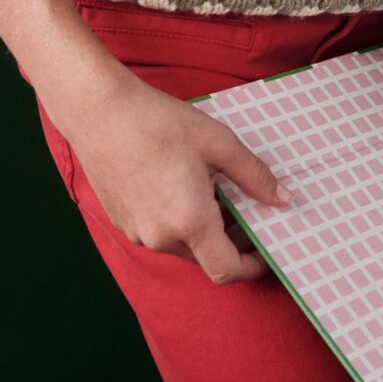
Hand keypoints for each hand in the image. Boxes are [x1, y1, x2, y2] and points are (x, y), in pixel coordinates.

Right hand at [55, 71, 290, 283]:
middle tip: (245, 208)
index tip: (265, 250)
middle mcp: (161, 237)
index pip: (227, 271)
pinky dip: (179, 221)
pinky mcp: (122, 221)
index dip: (252, 266)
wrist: (98, 110)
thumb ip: (255, 177)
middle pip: (206, 258)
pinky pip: (160, 233)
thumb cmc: (158, 122)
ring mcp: (137, 232)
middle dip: (230, 241)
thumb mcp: (219, 143)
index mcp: (189, 222)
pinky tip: (183, 186)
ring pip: (182, 246)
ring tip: (214, 189)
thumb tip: (284, 200)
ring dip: (204, 230)